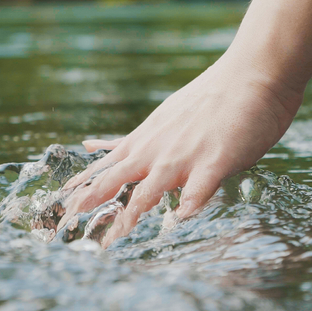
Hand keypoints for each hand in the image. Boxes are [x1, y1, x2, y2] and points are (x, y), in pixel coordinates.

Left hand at [58, 52, 302, 247]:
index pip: (103, 169)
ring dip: (132, 214)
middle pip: (116, 179)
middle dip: (92, 203)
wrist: (252, 75)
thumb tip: (94, 146)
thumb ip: (132, 139)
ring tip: (116, 235)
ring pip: (151, 189)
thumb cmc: (211, 99)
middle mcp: (157, 150)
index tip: (59, 206)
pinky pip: (199, 188)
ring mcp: (184, 155)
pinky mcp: (215, 159)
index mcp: (145, 141)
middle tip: (69, 222)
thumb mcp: (161, 117)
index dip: (80, 188)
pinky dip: (188, 205)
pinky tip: (180, 219)